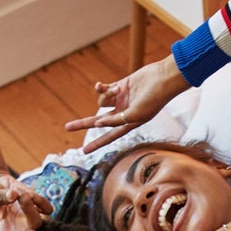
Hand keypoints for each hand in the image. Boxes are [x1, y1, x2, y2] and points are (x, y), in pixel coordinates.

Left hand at [64, 55, 189, 152]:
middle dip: (83, 123)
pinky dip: (100, 88)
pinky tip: (99, 86)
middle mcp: (123, 113)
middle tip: (67, 127)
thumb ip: (117, 120)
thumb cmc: (154, 99)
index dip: (96, 144)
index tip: (84, 152)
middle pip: (98, 121)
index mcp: (128, 124)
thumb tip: (98, 122)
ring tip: (116, 92)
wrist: (162, 78)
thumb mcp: (135, 114)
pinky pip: (104, 89)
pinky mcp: (120, 86)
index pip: (109, 136)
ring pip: (102, 102)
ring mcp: (121, 99)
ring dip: (105, 97)